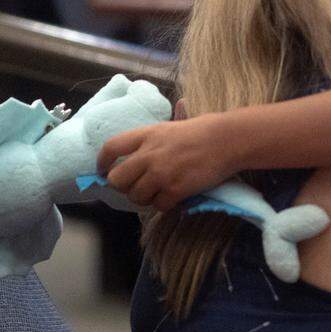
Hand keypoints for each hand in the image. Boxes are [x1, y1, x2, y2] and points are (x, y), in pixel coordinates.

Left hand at [97, 112, 236, 211]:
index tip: (102, 171)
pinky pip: (158, 206)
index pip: (110, 148)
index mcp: (147, 134)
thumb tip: (139, 152)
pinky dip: (165, 204)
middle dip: (123, 186)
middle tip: (135, 186)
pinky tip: (175, 197)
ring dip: (145, 198)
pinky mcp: (175, 189)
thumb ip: (153, 139)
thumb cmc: (206, 130)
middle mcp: (149, 154)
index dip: (102, 162)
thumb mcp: (173, 125)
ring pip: (136, 197)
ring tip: (159, 191)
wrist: (229, 140)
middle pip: (117, 179)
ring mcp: (161, 173)